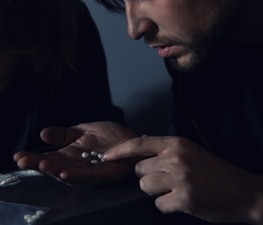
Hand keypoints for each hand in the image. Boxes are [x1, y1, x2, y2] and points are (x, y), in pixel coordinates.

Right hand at [14, 121, 140, 184]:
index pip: (48, 157)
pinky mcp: (104, 174)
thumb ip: (63, 134)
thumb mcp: (82, 130)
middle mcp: (76, 165)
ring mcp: (89, 171)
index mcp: (70, 155)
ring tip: (42, 165)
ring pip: (68, 174)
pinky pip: (88, 176)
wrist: (132, 140)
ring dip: (54, 171)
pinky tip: (64, 173)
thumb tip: (42, 134)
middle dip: (38, 164)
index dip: (33, 158)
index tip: (17, 156)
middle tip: (22, 161)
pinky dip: (75, 176)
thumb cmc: (109, 136)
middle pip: (54, 167)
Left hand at [104, 135, 262, 223]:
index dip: (119, 151)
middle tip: (167, 181)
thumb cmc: (214, 172)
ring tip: (176, 191)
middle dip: (147, 178)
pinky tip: (182, 201)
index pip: (138, 144)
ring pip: (145, 187)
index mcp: (176, 144)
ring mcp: (180, 178)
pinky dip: (167, 206)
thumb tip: (138, 148)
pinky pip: (158, 204)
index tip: (106, 157)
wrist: (243, 192)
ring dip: (156, 192)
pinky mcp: (184, 198)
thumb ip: (165, 150)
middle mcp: (176, 158)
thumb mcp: (190, 152)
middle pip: (139, 170)